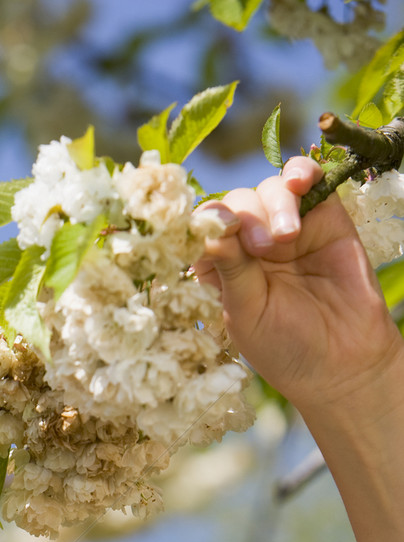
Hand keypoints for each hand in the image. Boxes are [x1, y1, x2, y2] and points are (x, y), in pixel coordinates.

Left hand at [194, 156, 402, 411]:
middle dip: (246, 218)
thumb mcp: (247, 312)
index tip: (214, 229)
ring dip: (274, 204)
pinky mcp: (324, 217)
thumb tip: (208, 225)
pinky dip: (300, 172)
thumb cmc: (285, 346)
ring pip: (268, 190)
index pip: (205, 230)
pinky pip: (307, 180)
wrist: (342, 362)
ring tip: (286, 237)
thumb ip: (230, 268)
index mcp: (224, 268)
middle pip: (237, 204)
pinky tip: (299, 182)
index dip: (207, 223)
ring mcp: (287, 228)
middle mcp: (251, 244)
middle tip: (263, 249)